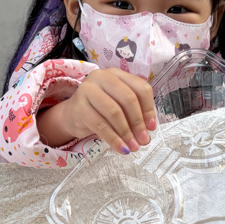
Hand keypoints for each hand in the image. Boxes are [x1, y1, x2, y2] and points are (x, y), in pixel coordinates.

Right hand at [38, 69, 156, 154]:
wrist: (72, 115)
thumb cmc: (100, 109)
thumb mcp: (119, 105)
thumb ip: (134, 113)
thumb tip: (147, 132)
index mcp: (117, 74)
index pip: (140, 88)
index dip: (149, 109)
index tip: (151, 127)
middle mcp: (102, 77)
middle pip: (128, 98)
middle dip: (138, 122)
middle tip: (144, 140)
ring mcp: (88, 90)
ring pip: (114, 112)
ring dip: (126, 132)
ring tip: (133, 147)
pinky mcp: (79, 106)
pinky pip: (100, 125)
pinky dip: (113, 139)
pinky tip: (121, 149)